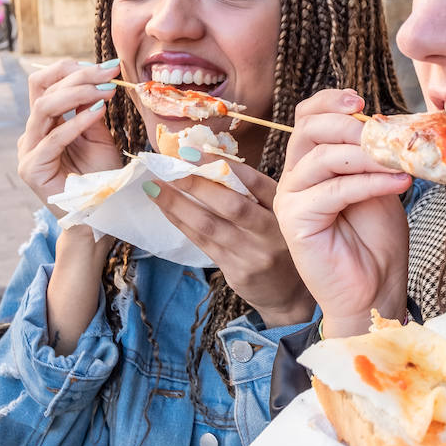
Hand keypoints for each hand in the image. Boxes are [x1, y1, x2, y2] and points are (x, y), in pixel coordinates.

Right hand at [16, 59, 123, 212]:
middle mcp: (31, 134)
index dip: (72, 69)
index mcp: (43, 123)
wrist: (99, 214)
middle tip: (109, 71)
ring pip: (44, 107)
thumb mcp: (97, 135)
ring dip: (77, 93)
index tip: (106, 66)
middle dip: (77, 75)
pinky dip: (77, 121)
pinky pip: (53, 139)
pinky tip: (98, 111)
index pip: (45, 84)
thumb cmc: (99, 177)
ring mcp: (28, 151)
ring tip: (106, 90)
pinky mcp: (31, 169)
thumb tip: (94, 77)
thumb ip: (89, 109)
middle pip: (42, 89)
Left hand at [146, 155, 312, 326]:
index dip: (222, 165)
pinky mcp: (237, 272)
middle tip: (170, 167)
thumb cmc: (279, 242)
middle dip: (197, 184)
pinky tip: (165, 209)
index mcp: (283, 208)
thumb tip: (208, 160)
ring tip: (154, 187)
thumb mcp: (278, 213)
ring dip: (178, 204)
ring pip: (210, 226)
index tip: (192, 151)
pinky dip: (181, 223)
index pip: (254, 182)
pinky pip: (203, 243)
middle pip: (231, 205)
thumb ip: (253, 192)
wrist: (291, 293)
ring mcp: (253, 254)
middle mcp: (271, 232)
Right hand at [274, 89, 411, 336]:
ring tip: (400, 163)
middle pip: (308, 128)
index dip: (331, 101)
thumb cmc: (377, 242)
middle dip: (349, 124)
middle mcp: (295, 177)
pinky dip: (370, 182)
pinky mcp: (295, 220)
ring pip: (322, 157)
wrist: (375, 290)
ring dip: (366, 155)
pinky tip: (399, 184)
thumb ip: (373, 155)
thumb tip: (385, 124)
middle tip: (384, 135)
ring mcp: (292, 198)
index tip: (362, 100)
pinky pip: (333, 189)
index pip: (307, 117)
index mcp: (312, 164)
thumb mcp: (380, 185)